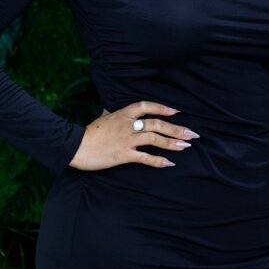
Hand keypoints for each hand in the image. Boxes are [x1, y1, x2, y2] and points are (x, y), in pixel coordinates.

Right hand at [68, 101, 199, 170]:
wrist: (76, 146)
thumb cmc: (89, 132)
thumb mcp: (103, 117)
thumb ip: (113, 113)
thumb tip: (112, 108)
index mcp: (123, 114)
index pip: (146, 106)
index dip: (162, 108)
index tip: (176, 111)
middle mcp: (128, 125)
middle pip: (156, 123)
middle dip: (176, 128)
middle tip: (192, 133)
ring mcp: (127, 140)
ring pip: (154, 138)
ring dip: (172, 142)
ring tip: (186, 146)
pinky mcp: (124, 155)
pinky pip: (145, 157)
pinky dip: (158, 161)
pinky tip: (169, 163)